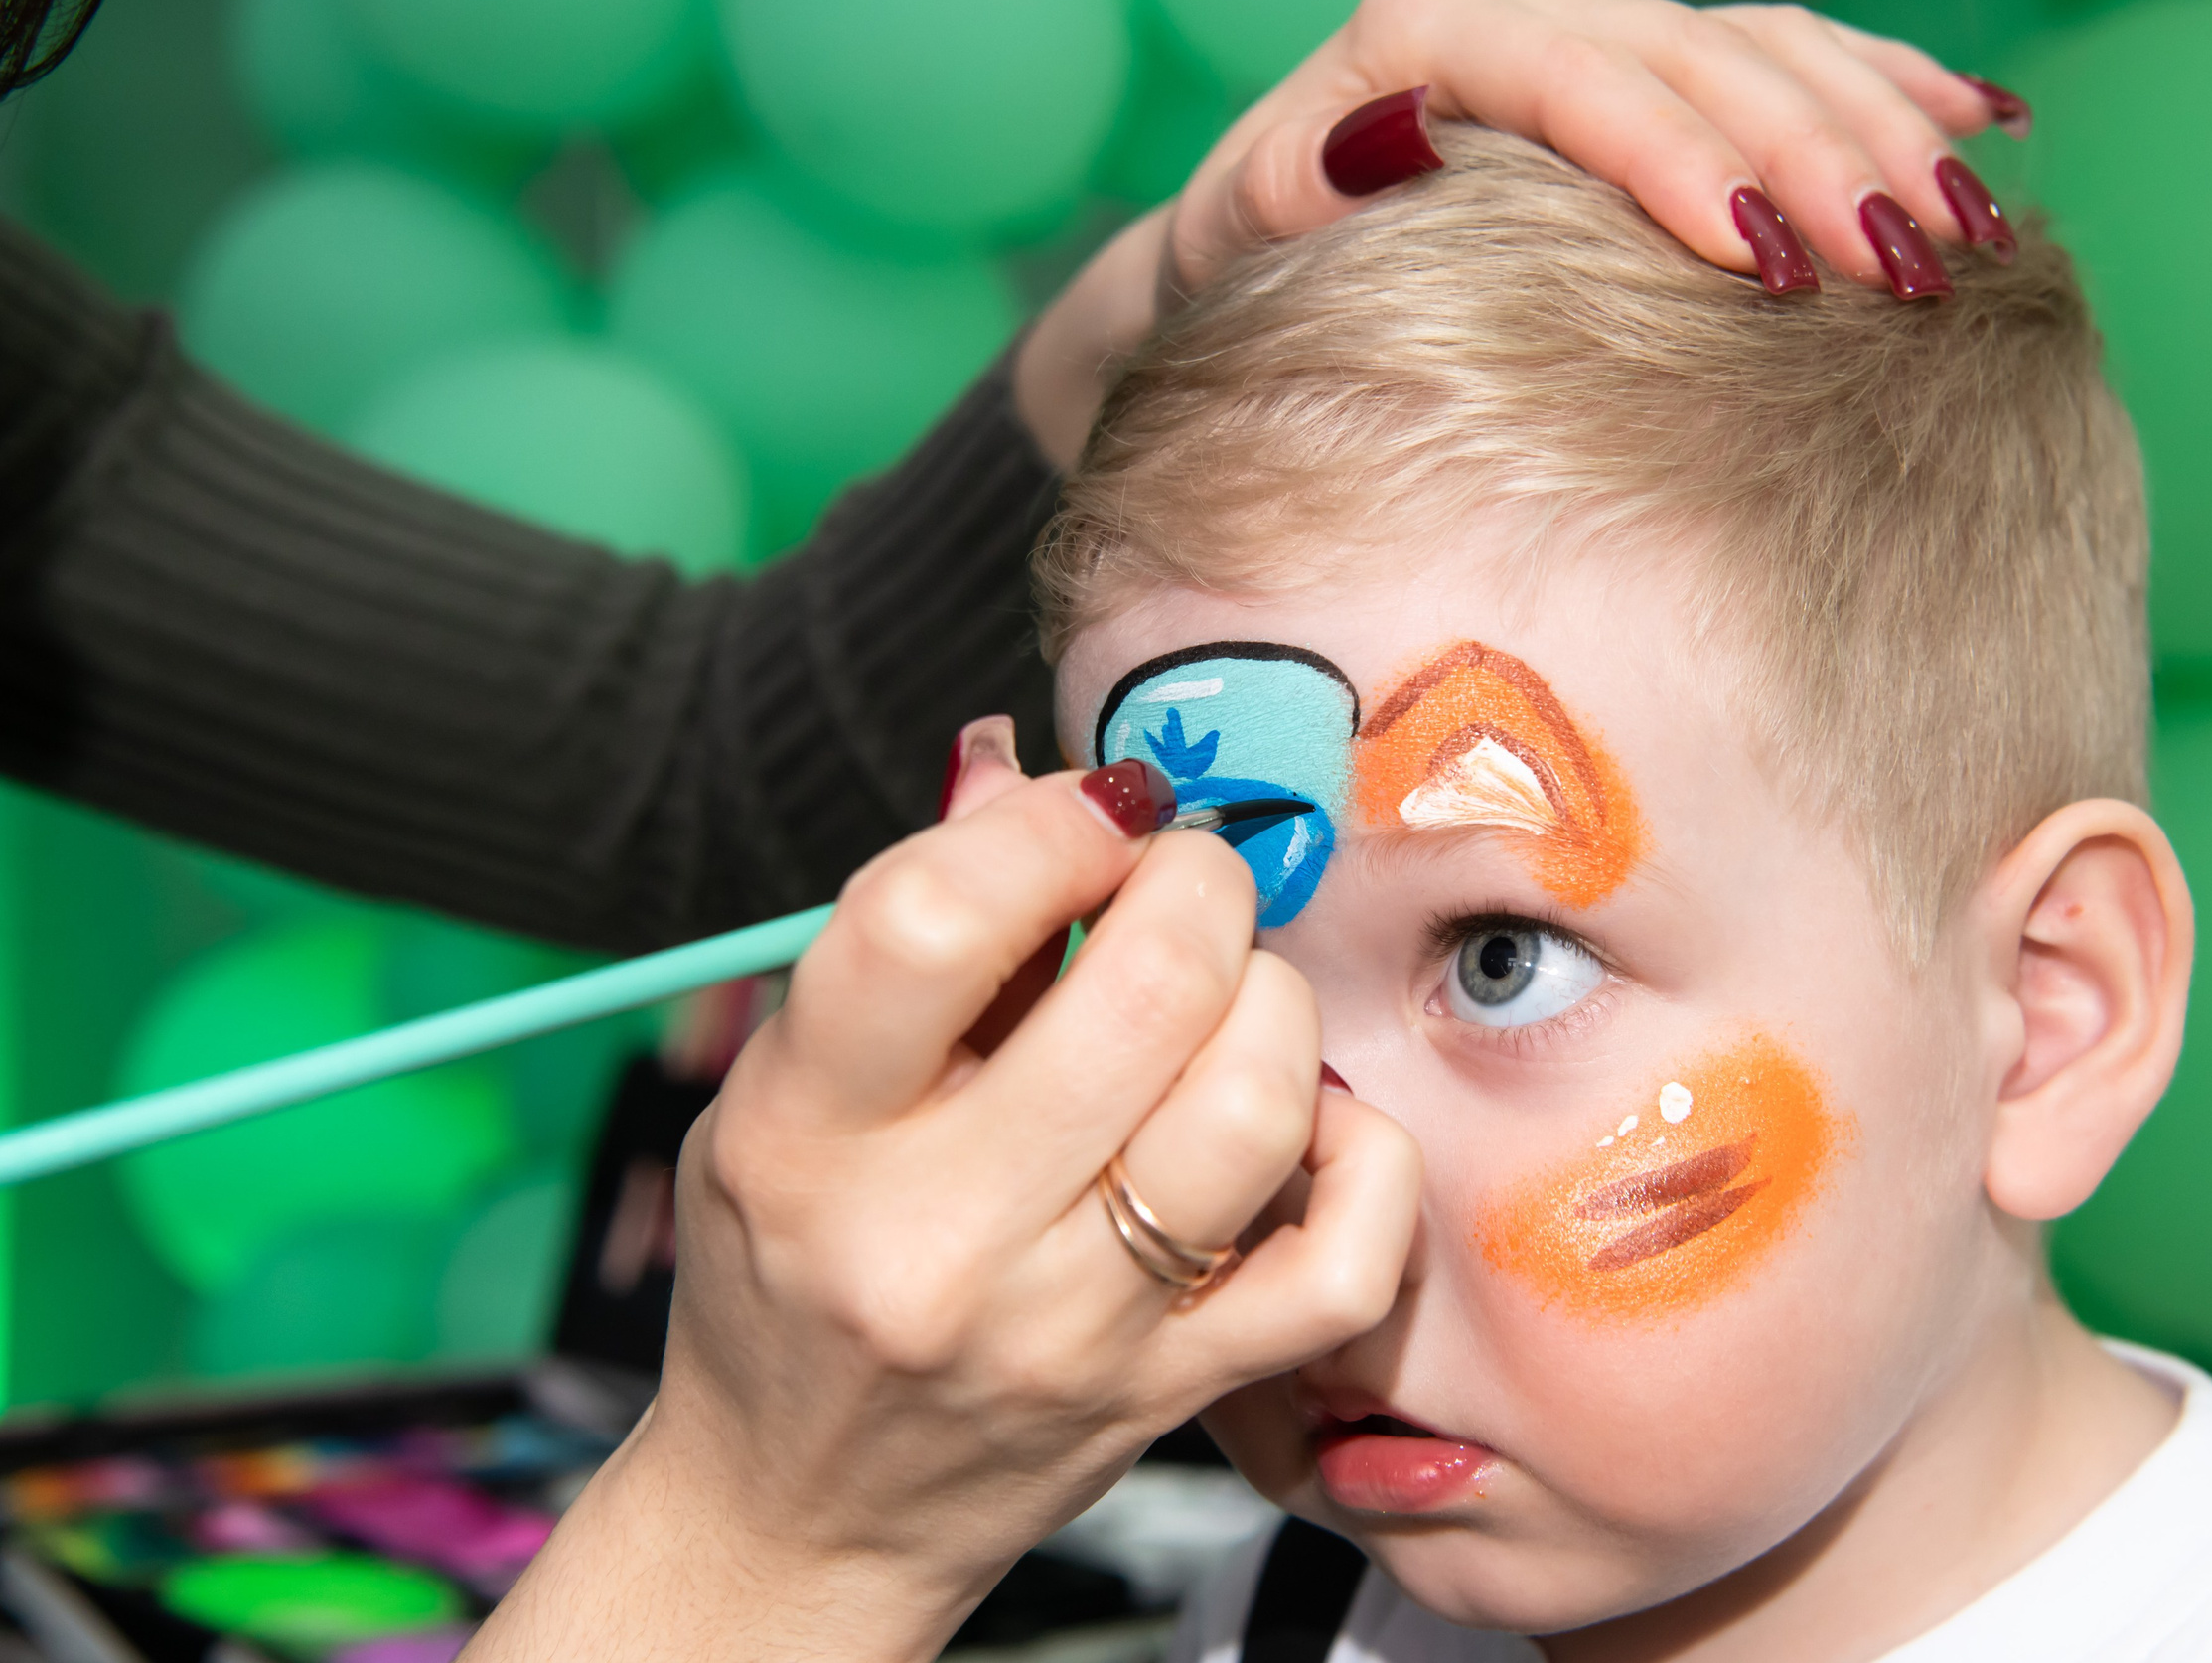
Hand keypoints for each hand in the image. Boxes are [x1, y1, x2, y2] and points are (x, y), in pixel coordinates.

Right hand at [465, 730, 1420, 1661]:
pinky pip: (1349, 1253)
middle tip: (1179, 883)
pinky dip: (1357, 1154)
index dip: (1048, 824)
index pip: (935, 921)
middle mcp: (942, 1240)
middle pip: (1147, 989)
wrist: (803, 1512)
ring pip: (1259, 1100)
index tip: (1092, 812)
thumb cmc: (788, 1269)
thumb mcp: (784, 1090)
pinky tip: (1295, 1123)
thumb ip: (905, 932)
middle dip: (1195, 884)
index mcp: (809, 1136)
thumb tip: (1025, 770)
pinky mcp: (1181, 1390)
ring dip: (1271, 1000)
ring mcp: (1077, 1328)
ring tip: (1228, 997)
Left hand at [1015, 0, 2023, 463]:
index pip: (1577, 80)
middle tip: (1905, 268)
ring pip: (1769, 47)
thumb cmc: (1252, 255)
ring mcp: (1601, 26)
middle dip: (1814, 159)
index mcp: (1429, 28)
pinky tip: (1982, 129)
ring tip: (1966, 232)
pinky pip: (1793, 52)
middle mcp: (1525, 3)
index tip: (1755, 251)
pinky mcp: (1653, 64)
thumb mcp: (1242, 229)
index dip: (1675, 158)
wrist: (1259, 234)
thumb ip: (1299, 184)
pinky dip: (1887, 85)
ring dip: (1879, 131)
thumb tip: (1390, 137)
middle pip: (1700, 59)